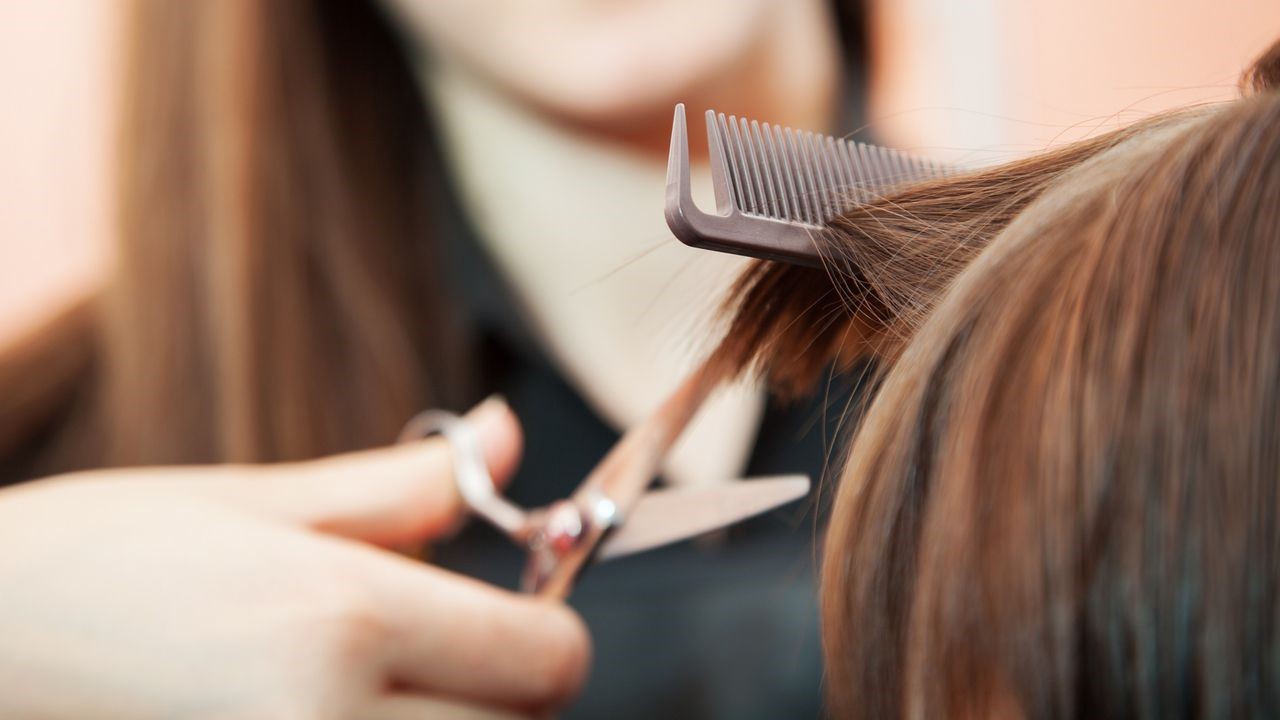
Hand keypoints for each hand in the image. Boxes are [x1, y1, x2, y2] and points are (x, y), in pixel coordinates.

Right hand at [0, 398, 588, 718]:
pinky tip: (327, 715)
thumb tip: (508, 437)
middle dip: (499, 690)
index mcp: (340, 622)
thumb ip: (403, 488)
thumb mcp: (253, 504)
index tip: (503, 608)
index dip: (544, 631)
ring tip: (362, 686)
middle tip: (425, 651)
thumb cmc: (95, 565)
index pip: (550, 661)